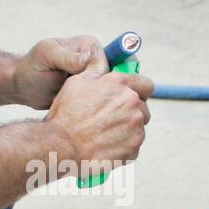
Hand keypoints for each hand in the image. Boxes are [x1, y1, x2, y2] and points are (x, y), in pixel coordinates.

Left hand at [12, 35, 106, 110]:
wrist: (23, 87)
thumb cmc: (31, 68)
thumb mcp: (47, 57)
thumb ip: (68, 57)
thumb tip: (90, 58)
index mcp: (90, 46)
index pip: (108, 62)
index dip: (98, 77)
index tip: (80, 88)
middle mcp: (96, 60)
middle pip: (111, 79)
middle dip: (97, 91)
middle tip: (75, 100)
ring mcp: (94, 77)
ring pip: (107, 92)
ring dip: (94, 102)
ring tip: (74, 106)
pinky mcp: (90, 92)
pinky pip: (99, 102)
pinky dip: (91, 109)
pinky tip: (77, 113)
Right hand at [47, 54, 151, 173]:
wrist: (61, 147)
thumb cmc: (66, 114)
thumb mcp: (77, 82)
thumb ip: (96, 69)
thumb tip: (102, 59)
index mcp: (121, 85)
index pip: (146, 84)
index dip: (138, 90)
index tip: (129, 96)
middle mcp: (133, 104)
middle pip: (143, 107)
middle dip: (131, 111)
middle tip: (110, 118)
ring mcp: (135, 128)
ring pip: (138, 127)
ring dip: (127, 129)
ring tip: (105, 134)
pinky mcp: (133, 149)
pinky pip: (133, 146)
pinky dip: (123, 147)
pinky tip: (105, 146)